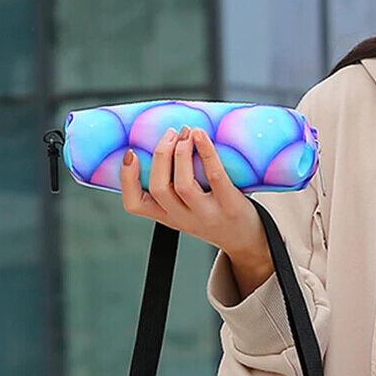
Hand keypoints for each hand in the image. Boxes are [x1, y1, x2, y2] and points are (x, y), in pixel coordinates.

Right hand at [119, 125, 271, 294]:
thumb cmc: (216, 217)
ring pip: (183, 185)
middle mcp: (185, 219)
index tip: (131, 154)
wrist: (248, 242)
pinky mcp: (231, 206)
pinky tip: (201, 136)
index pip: (135, 205)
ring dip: (181, 154)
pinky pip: (215, 177)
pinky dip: (206, 153)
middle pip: (159, 188)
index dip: (126, 179)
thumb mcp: (188, 211)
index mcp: (169, 217)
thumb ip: (172, 190)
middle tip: (170, 133)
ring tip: (187, 133)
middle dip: (161, 155)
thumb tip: (161, 144)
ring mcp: (208, 214)